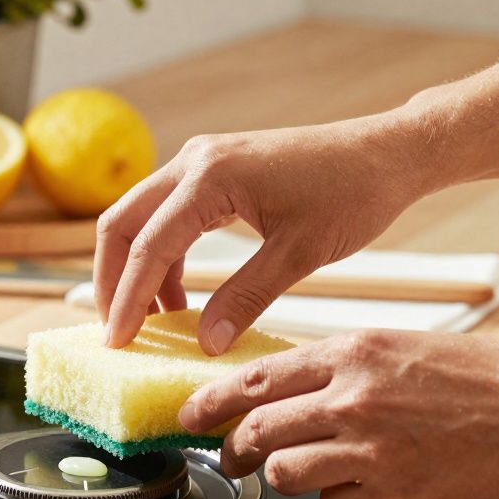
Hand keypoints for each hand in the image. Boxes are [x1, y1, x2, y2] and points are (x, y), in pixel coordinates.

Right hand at [94, 117, 429, 353]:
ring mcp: (201, 163)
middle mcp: (194, 161)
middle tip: (116, 334)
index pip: (147, 246)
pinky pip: (169, 218)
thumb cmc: (352, 194)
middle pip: (122, 223)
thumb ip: (246, 298)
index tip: (117, 343)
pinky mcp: (214, 173)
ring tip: (150, 325)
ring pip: (141, 219)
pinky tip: (180, 300)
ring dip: (137, 271)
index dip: (127, 299)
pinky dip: (165, 259)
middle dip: (112, 281)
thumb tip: (205, 344)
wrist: (385, 154)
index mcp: (209, 177)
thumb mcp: (299, 254)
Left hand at [178, 329, 498, 498]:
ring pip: (284, 470)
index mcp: (354, 351)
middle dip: (233, 447)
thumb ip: (345, 366)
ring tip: (298, 473)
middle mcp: (352, 397)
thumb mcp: (405, 348)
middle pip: (256, 428)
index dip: (213, 399)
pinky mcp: (395, 495)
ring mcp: (371, 448)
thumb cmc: (493, 377)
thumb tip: (294, 386)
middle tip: (230, 457)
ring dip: (283, 475)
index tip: (191, 413)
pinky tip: (362, 488)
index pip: (257, 376)